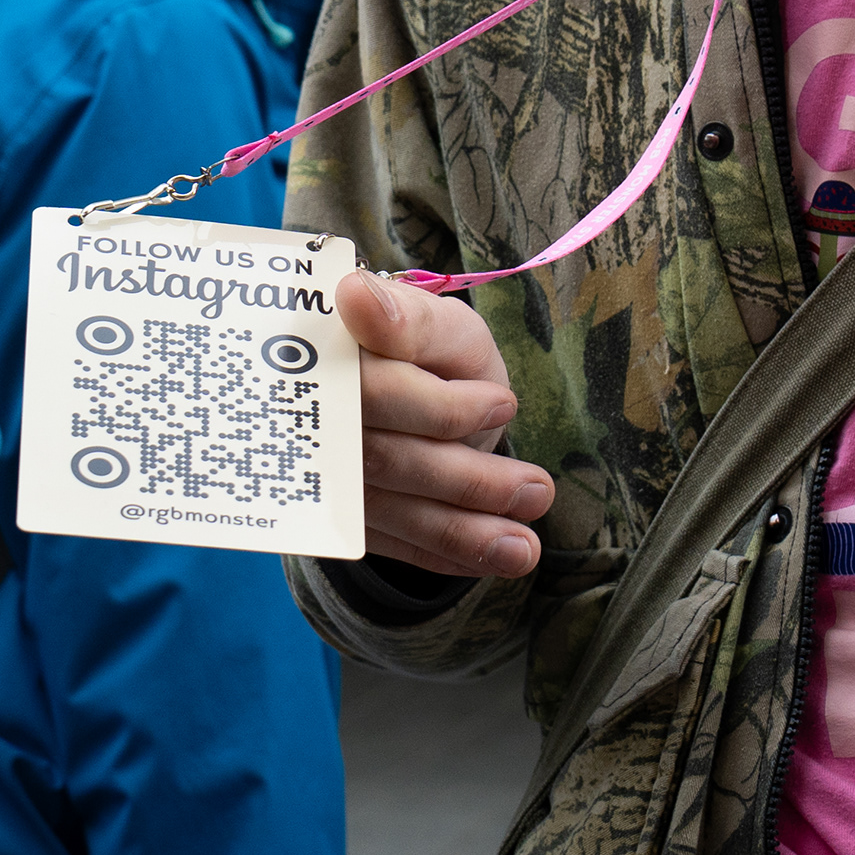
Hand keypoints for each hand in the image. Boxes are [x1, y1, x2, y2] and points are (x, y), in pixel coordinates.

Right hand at [336, 271, 551, 577]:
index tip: (505, 404)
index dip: (440, 407)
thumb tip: (354, 295)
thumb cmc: (432, 351)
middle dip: (468, 480)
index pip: (374, 391)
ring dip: (465, 532)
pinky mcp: (348, 517)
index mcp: (328, 359)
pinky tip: (499, 560)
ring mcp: (325, 478)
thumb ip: (409, 318)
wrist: (422, 390)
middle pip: (385, 459)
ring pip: (393, 509)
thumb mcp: (440, 325)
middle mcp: (315, 423)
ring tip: (528, 548)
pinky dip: (448, 554)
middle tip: (539, 490)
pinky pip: (395, 543)